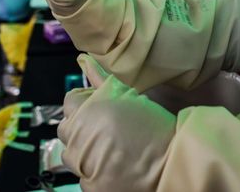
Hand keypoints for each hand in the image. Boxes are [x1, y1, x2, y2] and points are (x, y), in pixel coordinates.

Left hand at [58, 55, 175, 191]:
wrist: (172, 162)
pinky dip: (94, 172)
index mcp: (87, 111)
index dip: (85, 104)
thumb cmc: (154, 126)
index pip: (70, 102)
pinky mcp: (91, 186)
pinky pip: (83, 176)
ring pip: (71, 155)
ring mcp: (84, 165)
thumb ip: (100, 80)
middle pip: (66, 129)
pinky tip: (113, 166)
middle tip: (105, 130)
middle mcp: (80, 137)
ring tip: (110, 149)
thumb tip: (84, 60)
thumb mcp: (128, 96)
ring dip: (85, 151)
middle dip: (81, 128)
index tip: (100, 109)